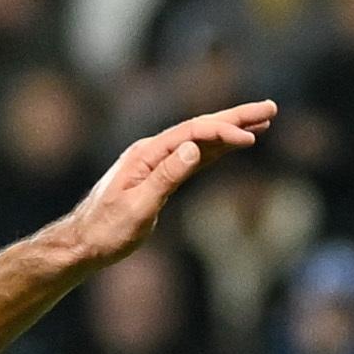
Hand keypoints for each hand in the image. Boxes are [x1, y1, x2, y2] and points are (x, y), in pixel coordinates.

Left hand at [42, 101, 275, 271]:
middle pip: (201, 127)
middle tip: (271, 109)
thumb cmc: (106, 230)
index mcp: (146, 154)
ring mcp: (156, 162)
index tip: (251, 139)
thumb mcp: (137, 207)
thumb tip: (193, 149)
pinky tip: (234, 144)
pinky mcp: (160, 176)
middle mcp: (152, 151)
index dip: (223, 132)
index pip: (192, 134)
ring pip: (201, 140)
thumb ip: (165, 177)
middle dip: (237, 117)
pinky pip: (195, 156)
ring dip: (232, 129)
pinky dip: (218, 148)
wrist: (82, 244)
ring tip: (263, 122)